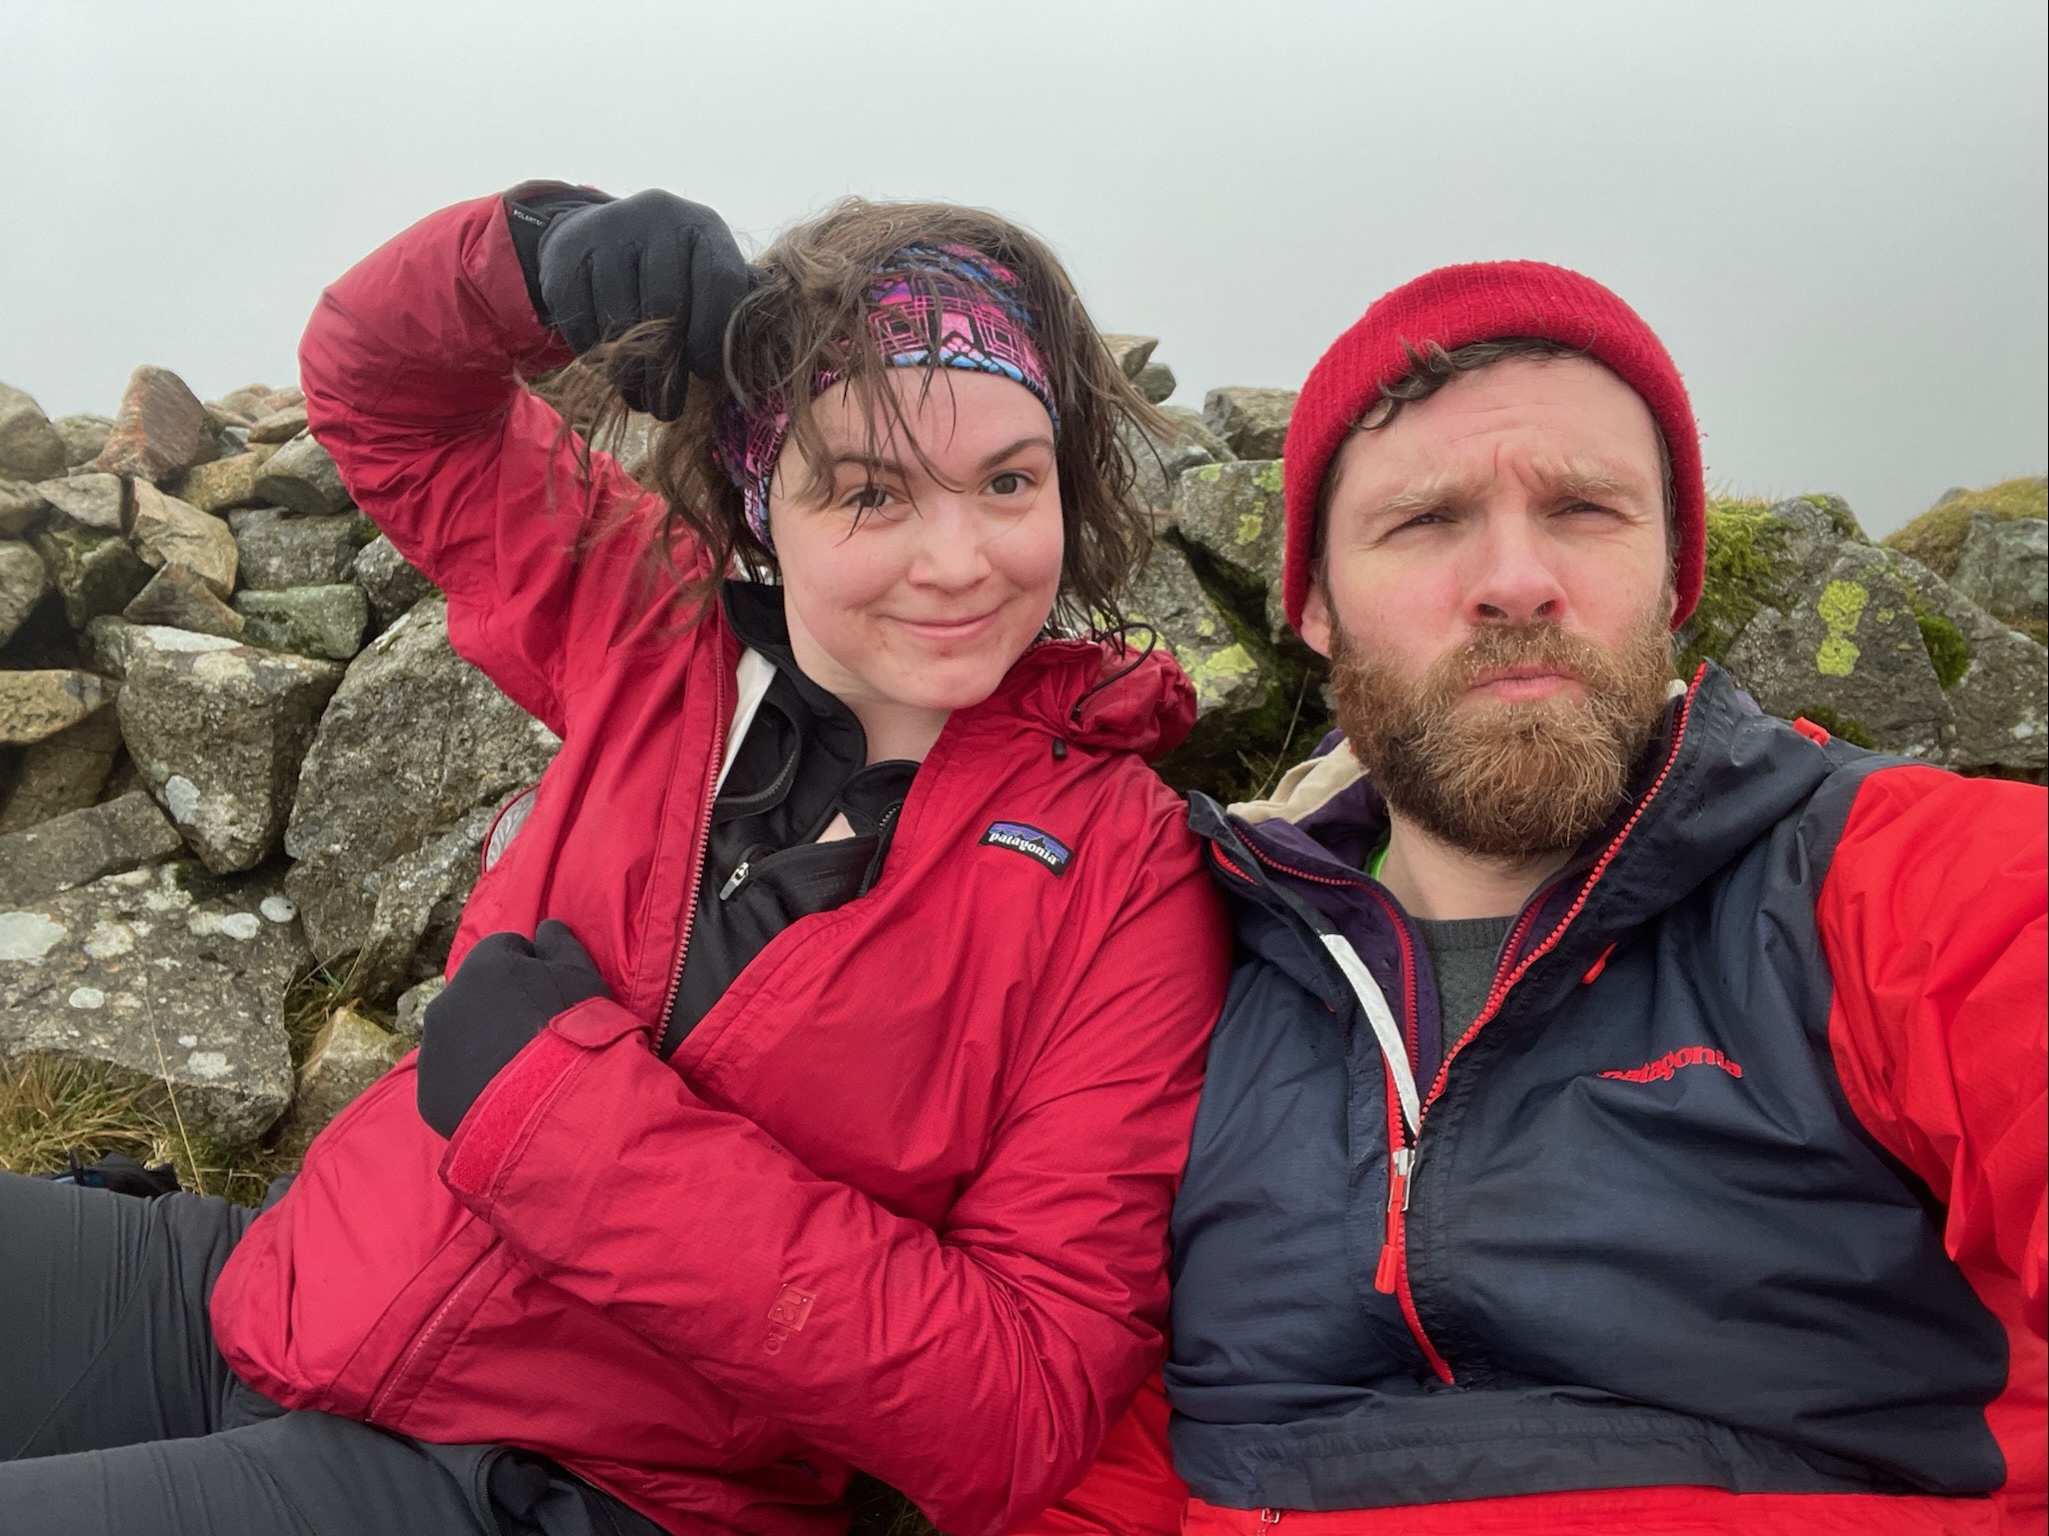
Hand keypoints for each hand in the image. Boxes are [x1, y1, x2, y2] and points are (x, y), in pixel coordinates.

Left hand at [416, 919, 610, 1137]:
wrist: (553, 1103)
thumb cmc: (572, 1030)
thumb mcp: (582, 975)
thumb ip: (560, 942)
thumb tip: (545, 925)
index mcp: (483, 964)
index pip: (505, 949)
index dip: (532, 969)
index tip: (551, 995)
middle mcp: (447, 999)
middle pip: (475, 994)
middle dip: (500, 1007)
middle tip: (535, 1036)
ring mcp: (433, 1048)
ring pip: (458, 1037)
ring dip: (482, 1044)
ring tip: (519, 1072)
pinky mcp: (428, 1092)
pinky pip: (450, 1079)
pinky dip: (470, 1083)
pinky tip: (502, 1097)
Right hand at [505, 183, 751, 418]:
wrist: (601, 237)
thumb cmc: (671, 273)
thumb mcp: (707, 277)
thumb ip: (734, 309)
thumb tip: (758, 352)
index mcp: (702, 226)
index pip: (720, 282)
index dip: (713, 337)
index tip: (706, 372)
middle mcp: (656, 217)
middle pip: (666, 307)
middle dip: (667, 370)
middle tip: (667, 408)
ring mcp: (607, 231)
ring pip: (620, 321)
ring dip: (629, 373)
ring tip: (639, 396)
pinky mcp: (566, 256)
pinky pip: (582, 324)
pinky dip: (595, 356)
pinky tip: (610, 366)